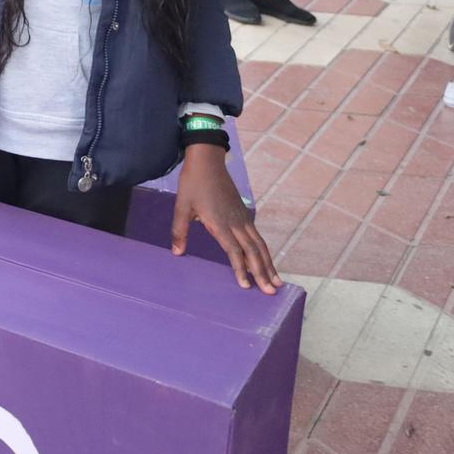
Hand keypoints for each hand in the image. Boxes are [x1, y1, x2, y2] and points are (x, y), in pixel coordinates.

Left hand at [171, 143, 281, 293]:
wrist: (208, 161)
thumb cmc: (193, 184)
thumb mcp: (181, 207)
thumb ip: (179, 231)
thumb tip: (176, 253)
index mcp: (219, 222)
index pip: (234, 251)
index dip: (240, 269)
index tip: (246, 286)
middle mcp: (235, 222)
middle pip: (253, 251)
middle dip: (263, 273)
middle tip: (271, 292)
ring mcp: (243, 218)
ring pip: (259, 245)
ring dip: (269, 264)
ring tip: (277, 282)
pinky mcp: (244, 214)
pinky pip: (257, 237)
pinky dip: (264, 252)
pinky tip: (267, 262)